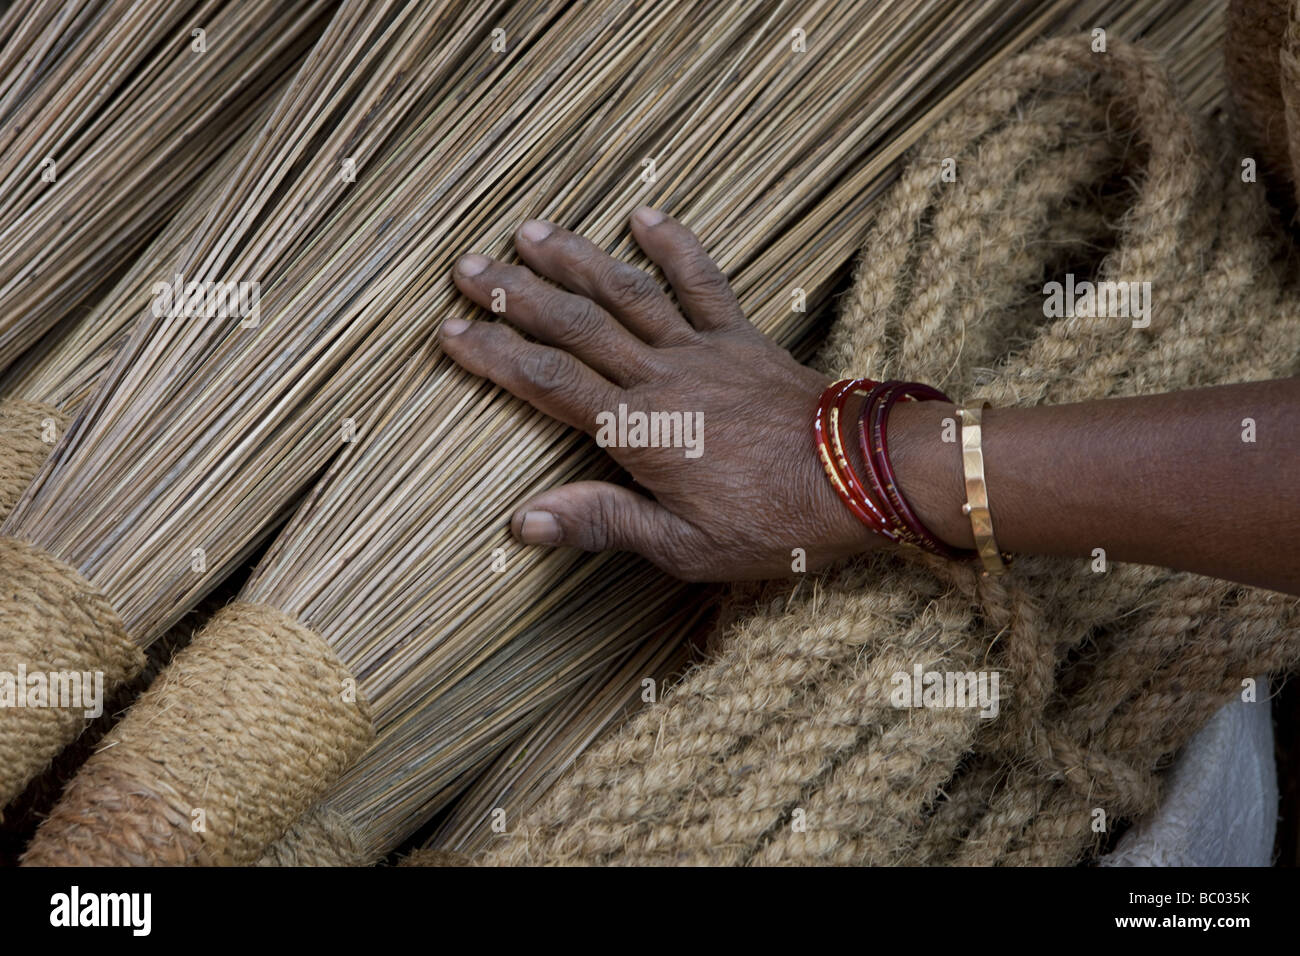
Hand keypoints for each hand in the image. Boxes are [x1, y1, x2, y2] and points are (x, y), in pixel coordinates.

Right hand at [441, 207, 882, 580]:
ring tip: (530, 229)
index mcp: (639, 430)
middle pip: (575, 325)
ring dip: (576, 259)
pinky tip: (643, 213)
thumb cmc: (775, 523)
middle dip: (516, 294)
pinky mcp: (743, 337)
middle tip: (467, 266)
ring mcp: (703, 349)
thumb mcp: (683, 546)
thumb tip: (522, 522)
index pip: (548, 382)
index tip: (449, 331)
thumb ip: (603, 523)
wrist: (863, 479)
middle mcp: (661, 377)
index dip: (493, 355)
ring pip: (627, 292)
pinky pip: (704, 280)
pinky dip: (675, 245)